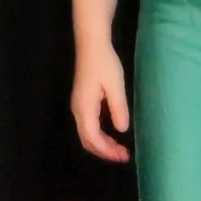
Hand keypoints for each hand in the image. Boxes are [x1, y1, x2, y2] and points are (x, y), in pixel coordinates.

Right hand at [71, 0, 130, 162]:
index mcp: (85, 107)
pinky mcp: (81, 102)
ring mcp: (78, 106)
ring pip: (86, 134)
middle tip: (123, 155)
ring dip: (101, 144)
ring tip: (119, 149)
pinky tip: (110, 135)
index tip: (123, 155)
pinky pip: (87, 126)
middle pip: (87, 140)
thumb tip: (121, 129)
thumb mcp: (115, 85)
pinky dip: (98, 136)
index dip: (106, 150)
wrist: (91, 45)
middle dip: (104, 151)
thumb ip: (118, 108)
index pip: (92, 137)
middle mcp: (77, 110)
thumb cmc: (104, 63)